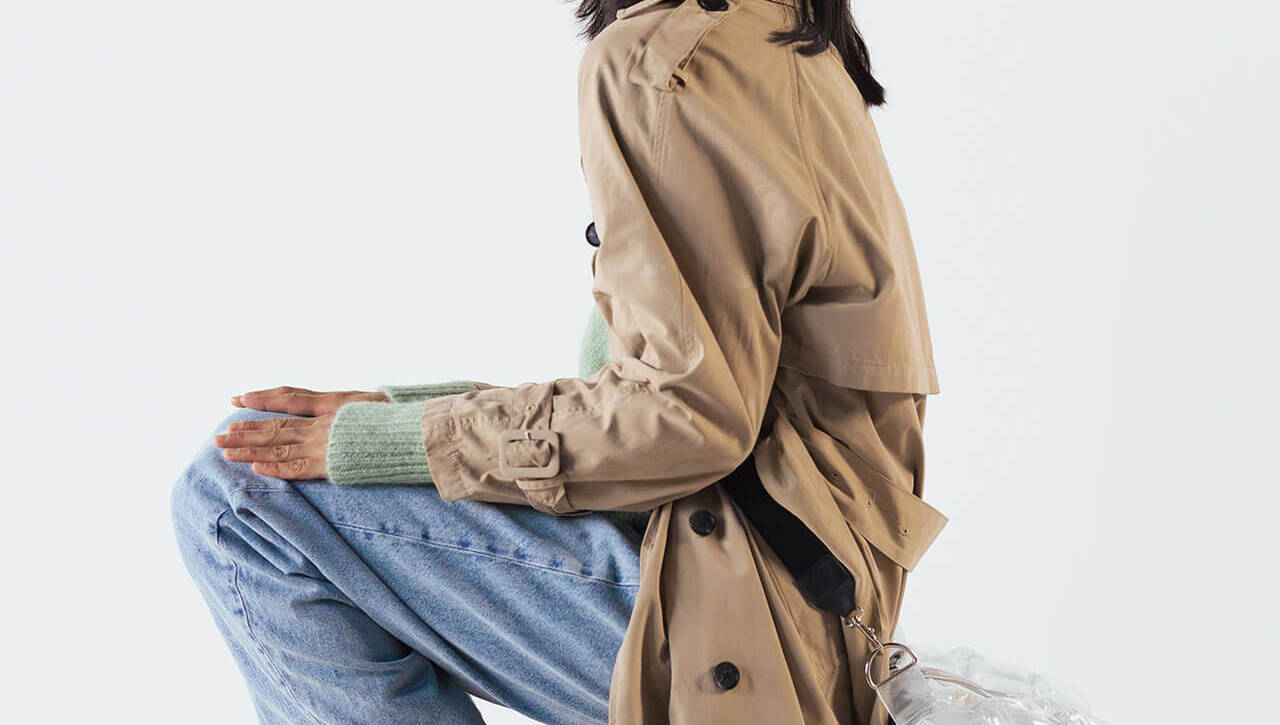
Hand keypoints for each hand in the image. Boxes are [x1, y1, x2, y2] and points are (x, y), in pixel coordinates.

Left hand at [216, 386, 388, 478]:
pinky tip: (256, 466)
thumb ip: (347, 408)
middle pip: (276, 426)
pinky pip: (297, 467)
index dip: (264, 402)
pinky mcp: (331, 464)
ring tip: (224, 451)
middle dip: (246, 431)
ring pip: (279, 445)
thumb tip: (333, 412)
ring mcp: (324, 443)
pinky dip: (276, 467)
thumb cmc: (398, 419)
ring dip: (250, 449)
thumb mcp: (370, 405)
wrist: (414, 431)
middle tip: (219, 436)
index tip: (239, 400)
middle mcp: (322, 423)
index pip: (290, 401)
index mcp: (331, 406)